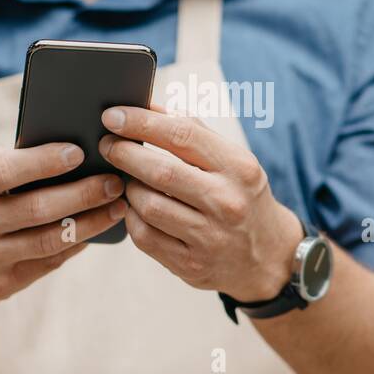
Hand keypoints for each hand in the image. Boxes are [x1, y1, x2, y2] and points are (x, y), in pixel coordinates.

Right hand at [0, 143, 125, 311]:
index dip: (43, 161)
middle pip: (38, 208)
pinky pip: (48, 263)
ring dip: (90, 223)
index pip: (5, 171)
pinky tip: (96, 231)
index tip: (79, 151)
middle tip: (115, 182)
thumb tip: (66, 150)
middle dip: (84, 194)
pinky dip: (75, 245)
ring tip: (117, 207)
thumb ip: (8, 163)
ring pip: (49, 240)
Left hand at [98, 105, 303, 301]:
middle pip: (160, 171)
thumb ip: (192, 131)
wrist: (266, 256)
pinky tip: (133, 207)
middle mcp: (227, 202)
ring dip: (128, 187)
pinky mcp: (191, 265)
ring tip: (125, 178)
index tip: (113, 115)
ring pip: (148, 205)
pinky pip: (145, 236)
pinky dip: (131, 217)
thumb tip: (146, 107)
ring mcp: (210, 237)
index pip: (183, 135)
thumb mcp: (232, 160)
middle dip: (124, 153)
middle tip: (107, 144)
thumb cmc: (241, 196)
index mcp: (239, 167)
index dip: (141, 122)